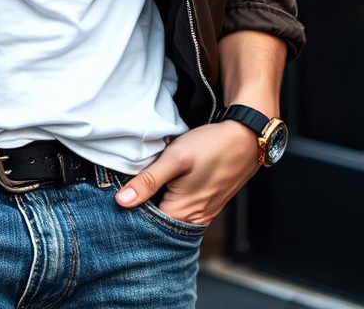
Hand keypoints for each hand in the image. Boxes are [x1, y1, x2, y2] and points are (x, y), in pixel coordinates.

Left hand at [114, 121, 258, 224]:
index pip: (147, 225)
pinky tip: (160, 183)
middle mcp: (194, 220)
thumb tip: (121, 202)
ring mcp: (203, 212)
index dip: (129, 213)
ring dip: (155, 202)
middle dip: (141, 208)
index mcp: (183, 214)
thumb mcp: (175, 158)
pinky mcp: (207, 201)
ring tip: (140, 183)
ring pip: (170, 214)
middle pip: (159, 222)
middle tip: (124, 188)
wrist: (247, 138)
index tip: (116, 197)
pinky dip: (169, 197)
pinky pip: (182, 207)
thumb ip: (148, 181)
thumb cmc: (212, 146)